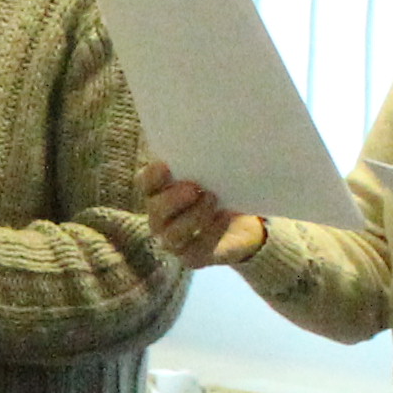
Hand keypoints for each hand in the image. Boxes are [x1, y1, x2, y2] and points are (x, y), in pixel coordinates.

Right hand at [136, 164, 263, 269]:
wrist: (246, 224)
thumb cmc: (224, 191)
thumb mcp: (214, 173)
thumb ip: (203, 161)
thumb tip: (209, 135)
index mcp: (160, 192)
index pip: (145, 183)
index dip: (152, 176)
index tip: (166, 166)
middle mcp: (160, 218)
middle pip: (156, 210)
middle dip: (172, 199)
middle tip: (194, 188)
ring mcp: (174, 241)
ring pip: (172, 234)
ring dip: (193, 216)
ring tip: (213, 199)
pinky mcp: (192, 257)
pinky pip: (196, 249)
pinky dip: (211, 232)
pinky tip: (224, 217)